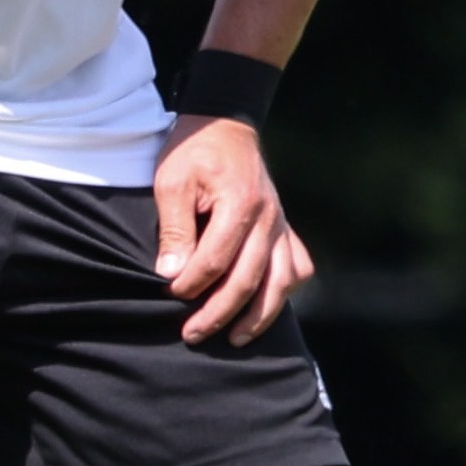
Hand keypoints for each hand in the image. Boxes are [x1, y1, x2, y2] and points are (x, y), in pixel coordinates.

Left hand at [153, 116, 313, 342]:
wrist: (225, 126)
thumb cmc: (194, 153)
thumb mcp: (172, 181)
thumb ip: (174, 228)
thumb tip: (171, 273)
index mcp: (240, 204)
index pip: (215, 259)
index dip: (190, 284)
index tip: (168, 293)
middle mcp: (269, 218)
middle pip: (248, 280)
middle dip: (218, 313)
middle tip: (191, 334)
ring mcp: (281, 225)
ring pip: (280, 282)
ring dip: (258, 316)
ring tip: (234, 339)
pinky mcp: (286, 228)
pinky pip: (297, 267)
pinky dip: (285, 291)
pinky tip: (265, 306)